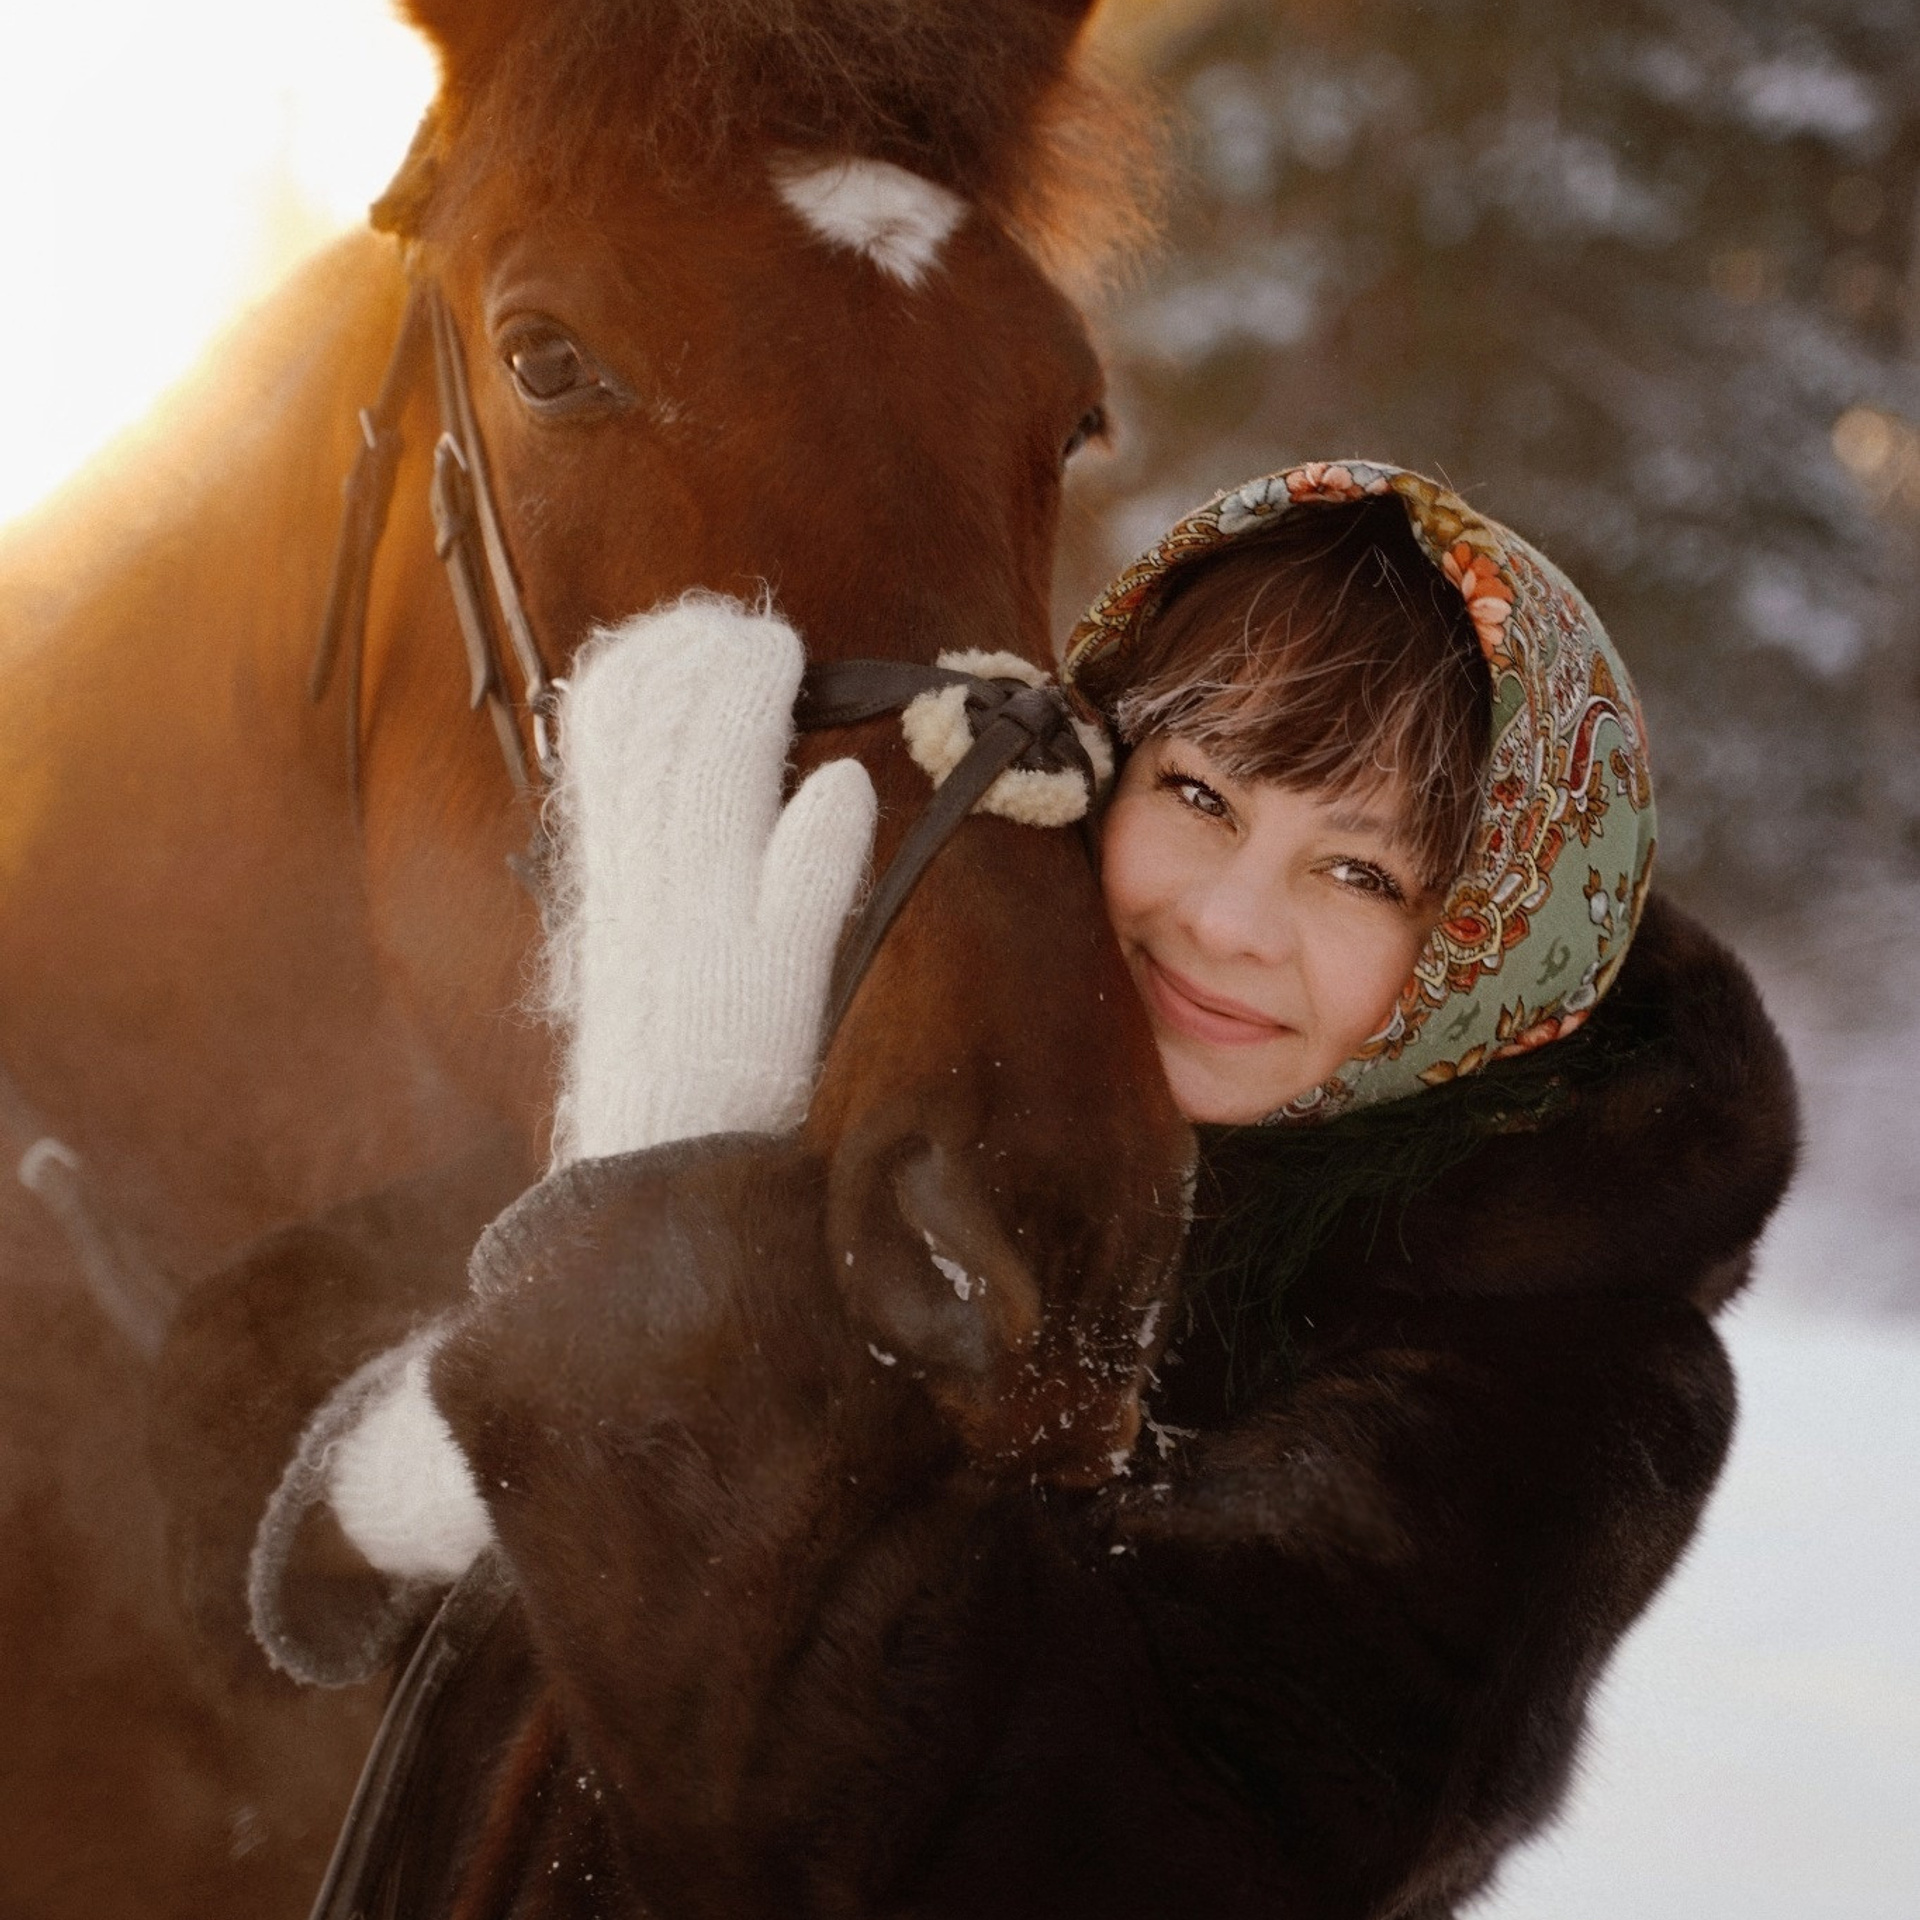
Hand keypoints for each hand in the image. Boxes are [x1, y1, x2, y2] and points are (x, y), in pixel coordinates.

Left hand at [547, 592, 876, 1164]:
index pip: (721, 734)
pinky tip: (632, 680)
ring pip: (616, 729)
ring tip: (694, 630)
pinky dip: (607, 705)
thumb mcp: (802, 968)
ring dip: (652, 663)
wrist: (657, 1126)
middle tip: (749, 626)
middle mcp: (646, 844)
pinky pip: (588, 764)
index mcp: (707, 861)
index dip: (752, 677)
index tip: (787, 646)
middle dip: (703, 653)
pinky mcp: (595, 870)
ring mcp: (611, 852)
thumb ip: (819, 868)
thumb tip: (843, 776)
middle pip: (663, 712)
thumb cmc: (745, 1052)